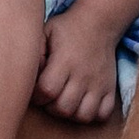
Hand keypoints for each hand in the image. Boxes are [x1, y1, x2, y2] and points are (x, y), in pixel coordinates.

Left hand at [35, 7, 121, 123]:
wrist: (99, 23)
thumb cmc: (66, 30)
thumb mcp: (44, 33)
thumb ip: (34, 54)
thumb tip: (28, 76)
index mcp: (64, 61)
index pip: (46, 91)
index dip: (37, 96)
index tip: (36, 90)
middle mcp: (82, 75)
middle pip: (64, 108)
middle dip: (50, 107)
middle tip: (48, 97)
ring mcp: (98, 84)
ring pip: (83, 115)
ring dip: (70, 114)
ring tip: (64, 102)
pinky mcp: (110, 89)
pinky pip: (103, 114)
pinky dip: (91, 115)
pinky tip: (82, 104)